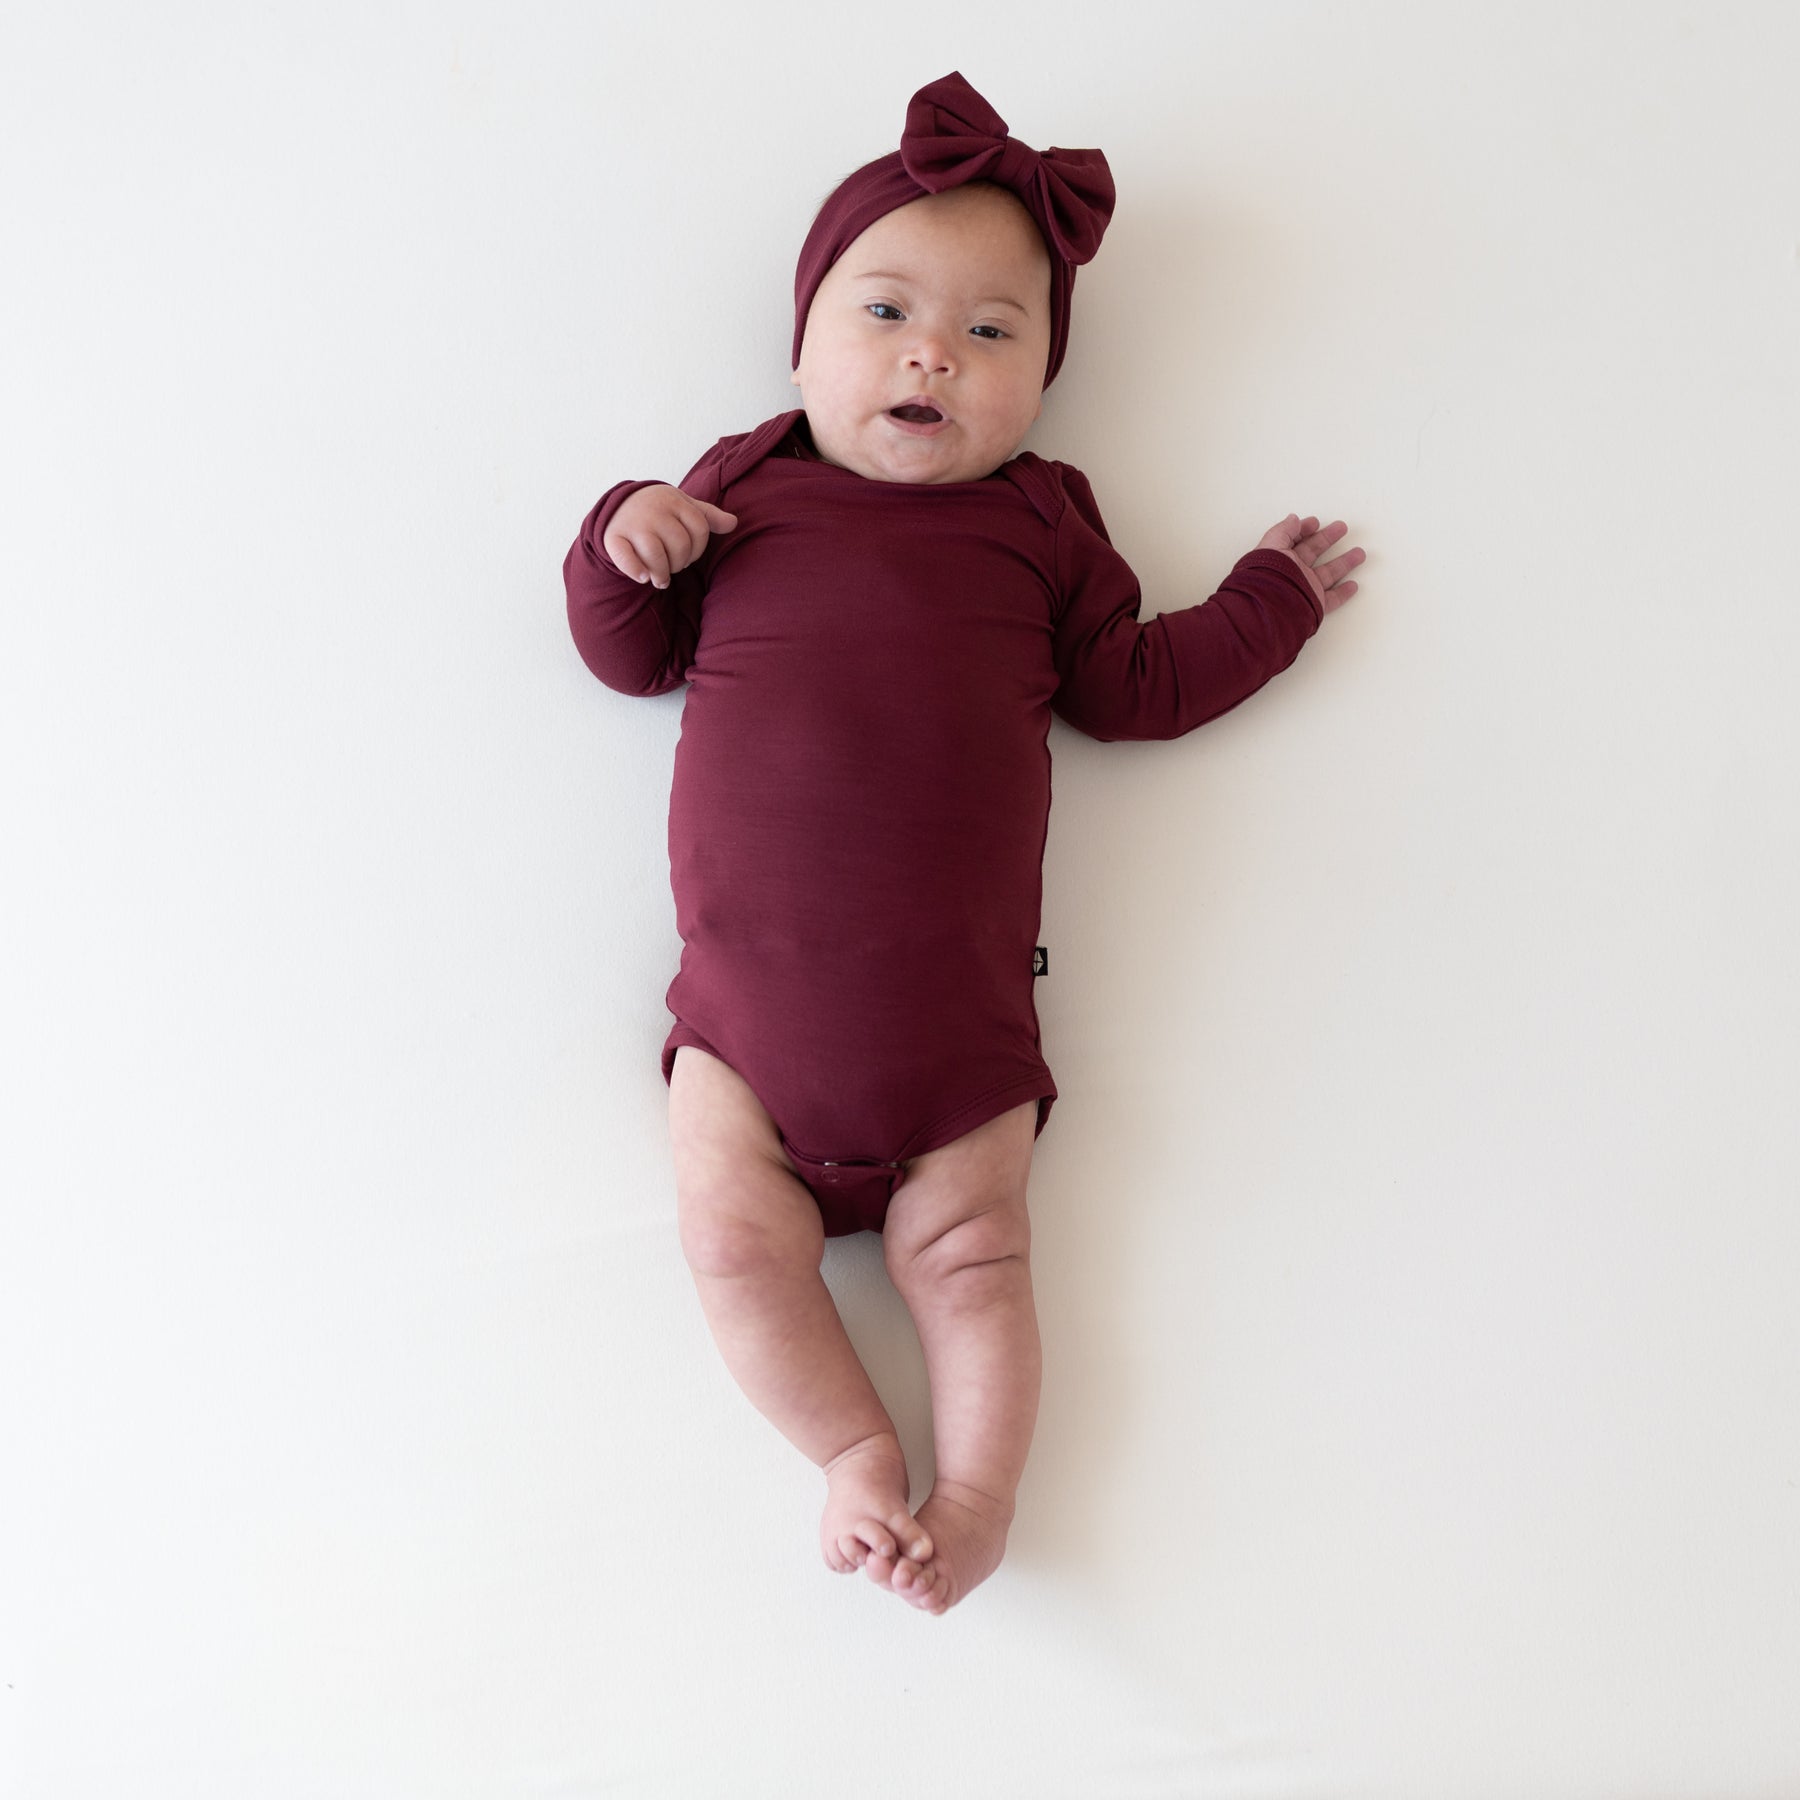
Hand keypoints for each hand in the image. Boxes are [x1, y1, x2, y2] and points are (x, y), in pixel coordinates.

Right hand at [602, 485, 737, 588]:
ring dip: (662, 574)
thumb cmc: (660, 510)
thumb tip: (733, 523)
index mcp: (674, 501)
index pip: (700, 529)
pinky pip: (627, 560)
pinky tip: (643, 577)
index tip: (689, 554)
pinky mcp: (614, 539)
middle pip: (680, 545)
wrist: (619, 505)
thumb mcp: (684, 506)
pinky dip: (636, 572)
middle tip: (673, 566)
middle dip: (681, 562)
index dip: (699, 549)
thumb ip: (708, 516)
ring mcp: (633, 524)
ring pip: (656, 556)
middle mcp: (653, 511)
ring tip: (660, 579)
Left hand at [1257, 514, 1363, 614]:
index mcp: (1280, 558)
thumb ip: (1283, 530)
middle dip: (1327, 539)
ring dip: (1344, 563)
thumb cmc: (1268, 575)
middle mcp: (1292, 572)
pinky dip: (1343, 593)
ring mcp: (1304, 588)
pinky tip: (1352, 586)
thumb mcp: (1272, 545)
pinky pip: (1331, 599)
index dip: (1303, 530)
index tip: (1316, 522)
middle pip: (1313, 552)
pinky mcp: (1313, 604)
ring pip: (1328, 574)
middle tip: (1341, 528)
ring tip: (1359, 553)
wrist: (1270, 607)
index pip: (1293, 541)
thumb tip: (1294, 519)